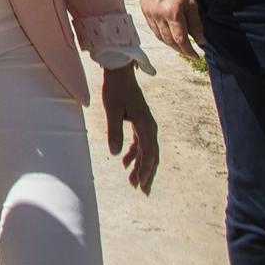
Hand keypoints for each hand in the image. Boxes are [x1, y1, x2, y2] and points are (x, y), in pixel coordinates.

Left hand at [101, 67, 159, 193]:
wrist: (120, 73)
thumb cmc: (116, 90)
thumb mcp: (112, 110)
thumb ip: (114, 132)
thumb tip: (115, 154)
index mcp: (146, 125)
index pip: (148, 153)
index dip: (145, 170)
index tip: (140, 184)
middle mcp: (149, 127)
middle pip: (151, 156)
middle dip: (147, 174)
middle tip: (143, 191)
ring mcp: (146, 125)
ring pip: (146, 151)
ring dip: (141, 166)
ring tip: (134, 183)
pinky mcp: (140, 123)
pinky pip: (140, 143)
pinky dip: (135, 154)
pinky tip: (126, 163)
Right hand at [137, 0, 204, 60]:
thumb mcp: (190, 1)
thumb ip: (195, 22)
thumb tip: (201, 40)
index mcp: (173, 14)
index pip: (181, 39)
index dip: (190, 51)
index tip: (197, 55)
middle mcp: (160, 17)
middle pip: (170, 42)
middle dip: (181, 50)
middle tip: (190, 53)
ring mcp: (151, 16)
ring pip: (161, 38)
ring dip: (172, 45)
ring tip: (181, 46)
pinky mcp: (145, 14)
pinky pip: (154, 31)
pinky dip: (162, 37)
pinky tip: (169, 36)